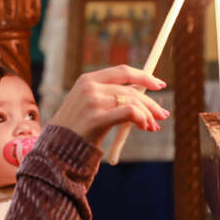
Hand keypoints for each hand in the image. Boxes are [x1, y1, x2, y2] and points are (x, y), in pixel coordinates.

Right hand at [49, 65, 169, 146]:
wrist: (57, 148)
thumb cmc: (76, 128)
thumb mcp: (89, 105)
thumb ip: (111, 97)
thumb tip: (143, 98)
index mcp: (87, 79)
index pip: (122, 71)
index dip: (144, 76)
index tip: (160, 84)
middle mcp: (90, 87)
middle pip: (130, 89)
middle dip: (150, 103)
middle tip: (162, 115)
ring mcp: (92, 102)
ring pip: (132, 101)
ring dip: (147, 115)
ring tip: (152, 126)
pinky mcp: (96, 118)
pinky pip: (128, 113)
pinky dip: (141, 119)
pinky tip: (143, 127)